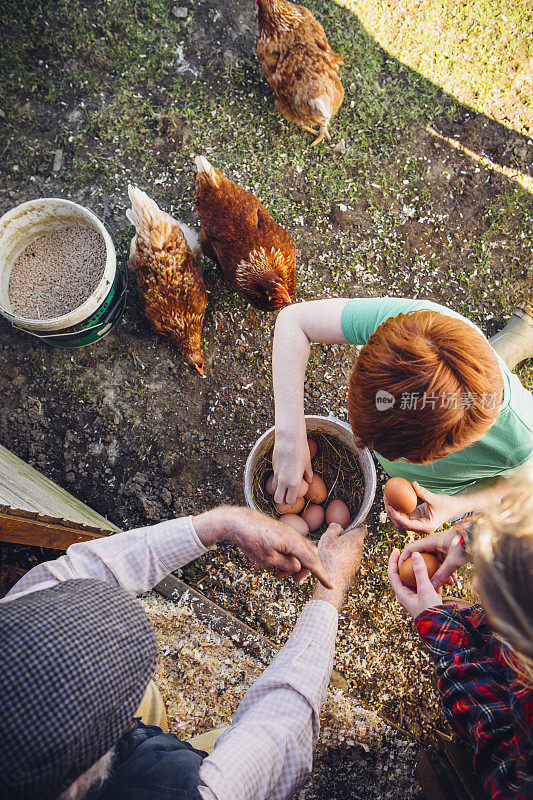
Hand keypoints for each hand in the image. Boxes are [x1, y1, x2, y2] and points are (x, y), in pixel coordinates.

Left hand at [192, 506, 331, 588]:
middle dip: (307, 570)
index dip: (322, 575)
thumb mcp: (268, 559)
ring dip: (295, 565)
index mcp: (293, 542)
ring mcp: (288, 533)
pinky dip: (289, 557)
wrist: (238, 522)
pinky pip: (292, 546)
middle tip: (294, 580)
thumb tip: (298, 567)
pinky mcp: (281, 532)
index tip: (330, 585)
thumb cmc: (251, 539)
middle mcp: (294, 536)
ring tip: (279, 575)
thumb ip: (287, 565)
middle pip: (310, 555)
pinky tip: (277, 565)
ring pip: (300, 551)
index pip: (312, 561)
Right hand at [272, 428, 312, 505]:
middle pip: (279, 499)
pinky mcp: (273, 468)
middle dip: (283, 501)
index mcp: (294, 482)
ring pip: (274, 490)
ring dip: (279, 491)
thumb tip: (310, 482)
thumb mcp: (307, 464)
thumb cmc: (301, 450)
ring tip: (284, 489)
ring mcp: (277, 475)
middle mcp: (284, 481)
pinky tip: (283, 476)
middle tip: (287, 499)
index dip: (293, 502)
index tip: (296, 499)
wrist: (289, 438)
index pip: (290, 500)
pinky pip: (274, 479)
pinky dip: (277, 481)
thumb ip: (308, 474)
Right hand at [313, 523, 365, 609]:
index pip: (361, 528)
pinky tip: (332, 561)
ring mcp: (357, 560)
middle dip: (346, 538)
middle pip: (355, 539)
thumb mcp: (328, 537)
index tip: (346, 527)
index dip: (354, 526)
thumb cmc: (330, 557)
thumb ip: (334, 527)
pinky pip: (349, 560)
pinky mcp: (353, 569)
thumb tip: (337, 527)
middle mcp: (360, 549)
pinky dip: (342, 559)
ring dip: (344, 549)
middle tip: (334, 540)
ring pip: (352, 550)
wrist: (333, 580)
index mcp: (356, 539)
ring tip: (331, 552)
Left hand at [384, 481, 461, 534]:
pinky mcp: (417, 518)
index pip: (407, 524)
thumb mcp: (435, 498)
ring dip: (393, 510)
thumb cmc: (448, 504)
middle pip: (400, 523)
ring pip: (401, 519)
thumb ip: (423, 492)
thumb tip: (413, 483)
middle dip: (391, 513)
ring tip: (387, 498)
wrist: (455, 507)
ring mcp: (418, 524)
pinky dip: (398, 507)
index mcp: (425, 528)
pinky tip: (393, 498)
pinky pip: (404, 513)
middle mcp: (420, 528)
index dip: (396, 516)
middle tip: (385, 499)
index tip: (389, 506)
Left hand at [388, 549, 441, 617]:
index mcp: (402, 594)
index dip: (393, 560)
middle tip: (413, 550)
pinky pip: (428, 583)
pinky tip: (438, 567)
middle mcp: (408, 595)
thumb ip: (420, 572)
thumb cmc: (431, 612)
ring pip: (418, 578)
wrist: (443, 629)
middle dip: (409, 562)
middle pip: (405, 574)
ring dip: (422, 568)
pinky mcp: (428, 598)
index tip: (396, 549)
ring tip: (427, 557)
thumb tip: (414, 554)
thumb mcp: (425, 590)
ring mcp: (418, 596)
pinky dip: (432, 575)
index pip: (393, 574)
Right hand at [398, 524, 470, 588]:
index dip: (403, 559)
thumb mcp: (453, 561)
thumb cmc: (467, 544)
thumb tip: (431, 587)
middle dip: (421, 571)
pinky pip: (442, 564)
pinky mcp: (449, 552)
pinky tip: (453, 581)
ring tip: (444, 584)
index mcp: (430, 541)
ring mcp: (441, 548)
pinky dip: (446, 572)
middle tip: (419, 582)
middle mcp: (434, 543)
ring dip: (436, 574)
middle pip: (421, 558)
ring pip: (433, 563)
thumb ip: (442, 575)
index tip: (400, 571)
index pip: (410, 549)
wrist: (480, 537)